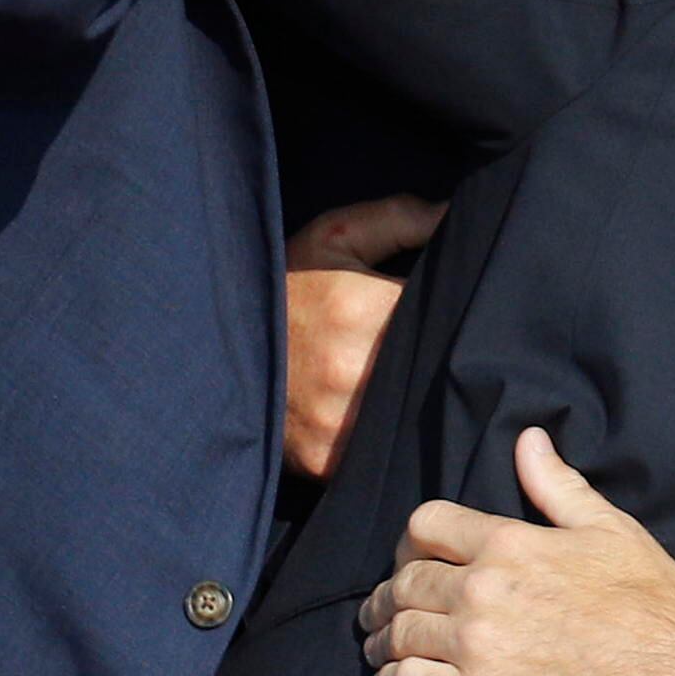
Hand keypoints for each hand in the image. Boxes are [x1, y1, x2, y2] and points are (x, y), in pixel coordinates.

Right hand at [281, 193, 445, 479]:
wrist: (208, 350)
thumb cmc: (283, 287)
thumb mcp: (333, 237)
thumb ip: (398, 218)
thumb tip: (457, 215)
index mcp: (357, 308)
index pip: (445, 315)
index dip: (464, 312)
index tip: (467, 310)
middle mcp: (349, 369)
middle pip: (434, 368)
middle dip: (445, 357)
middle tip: (451, 348)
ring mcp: (338, 421)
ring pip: (414, 415)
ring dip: (423, 400)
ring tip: (420, 380)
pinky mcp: (326, 460)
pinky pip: (382, 450)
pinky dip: (392, 434)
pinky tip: (394, 416)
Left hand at [364, 425, 674, 675]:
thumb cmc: (651, 604)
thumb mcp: (610, 530)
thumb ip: (558, 486)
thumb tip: (528, 439)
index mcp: (510, 543)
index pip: (425, 526)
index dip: (409, 542)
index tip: (409, 559)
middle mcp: (482, 590)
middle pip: (402, 582)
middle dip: (386, 594)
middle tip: (381, 608)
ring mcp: (475, 647)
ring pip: (397, 633)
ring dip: (380, 638)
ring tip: (380, 646)